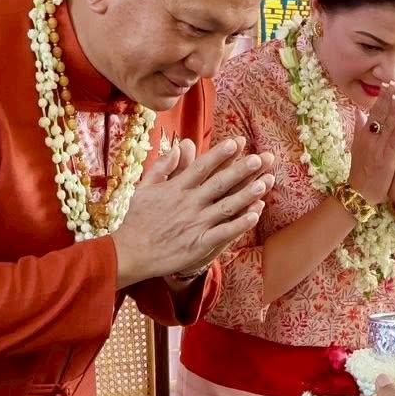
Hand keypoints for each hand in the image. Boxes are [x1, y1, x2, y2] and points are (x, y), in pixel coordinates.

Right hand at [112, 138, 271, 286]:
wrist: (129, 253)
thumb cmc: (136, 219)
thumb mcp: (144, 187)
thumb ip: (164, 165)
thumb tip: (182, 145)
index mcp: (176, 189)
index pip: (202, 167)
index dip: (221, 154)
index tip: (238, 142)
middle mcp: (188, 204)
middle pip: (219, 183)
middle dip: (241, 170)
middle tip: (261, 158)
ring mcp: (195, 224)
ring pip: (226, 206)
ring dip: (247, 194)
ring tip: (265, 183)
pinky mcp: (198, 245)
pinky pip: (224, 232)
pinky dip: (239, 224)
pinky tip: (255, 215)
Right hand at [349, 81, 394, 205]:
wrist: (358, 192)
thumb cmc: (360, 169)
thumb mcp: (356, 145)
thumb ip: (358, 127)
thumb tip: (358, 111)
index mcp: (365, 134)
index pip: (374, 111)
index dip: (382, 97)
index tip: (389, 82)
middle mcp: (371, 139)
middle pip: (382, 115)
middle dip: (390, 97)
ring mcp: (378, 149)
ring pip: (388, 126)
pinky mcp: (386, 160)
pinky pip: (393, 144)